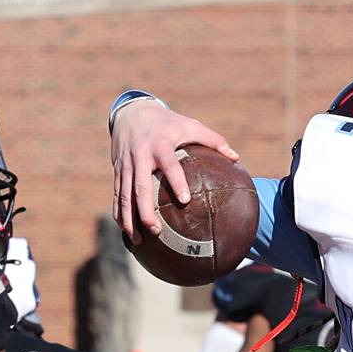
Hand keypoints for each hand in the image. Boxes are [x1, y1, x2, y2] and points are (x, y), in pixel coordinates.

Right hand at [111, 100, 238, 241]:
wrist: (132, 111)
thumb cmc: (167, 122)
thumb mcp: (190, 125)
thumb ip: (213, 139)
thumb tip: (236, 158)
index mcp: (160, 145)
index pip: (169, 164)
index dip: (176, 181)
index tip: (185, 200)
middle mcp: (140, 156)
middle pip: (140, 187)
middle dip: (146, 210)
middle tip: (156, 230)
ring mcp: (126, 165)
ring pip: (124, 195)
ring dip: (129, 219)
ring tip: (139, 240)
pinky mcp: (118, 170)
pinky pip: (117, 195)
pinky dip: (119, 213)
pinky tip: (127, 231)